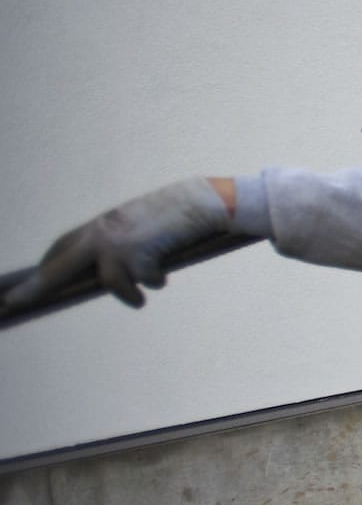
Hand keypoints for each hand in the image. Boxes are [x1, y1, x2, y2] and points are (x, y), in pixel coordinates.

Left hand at [6, 178, 229, 309]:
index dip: (46, 265)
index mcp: (101, 224)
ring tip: (140, 300)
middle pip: (59, 267)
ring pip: (110, 282)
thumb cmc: (175, 213)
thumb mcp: (139, 224)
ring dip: (128, 294)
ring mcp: (119, 245)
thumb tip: (109, 274)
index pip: (62, 246)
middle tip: (12, 304)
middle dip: (36, 288)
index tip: (33, 279)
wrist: (201, 200)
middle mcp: (102, 233)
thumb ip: (121, 242)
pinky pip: (143, 283)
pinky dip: (155, 282)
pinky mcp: (140, 255)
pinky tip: (164, 274)